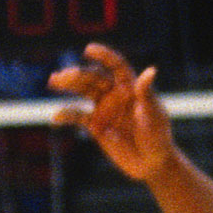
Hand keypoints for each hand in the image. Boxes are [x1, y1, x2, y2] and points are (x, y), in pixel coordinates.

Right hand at [50, 44, 176, 181]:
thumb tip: (150, 71)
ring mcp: (104, 108)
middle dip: (78, 75)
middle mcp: (115, 93)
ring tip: (53, 81)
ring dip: (68, 85)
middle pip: (94, 77)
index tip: (88, 49)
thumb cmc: (158, 136)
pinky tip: (55, 117)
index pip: (116, 65)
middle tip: (64, 76)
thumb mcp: (154, 115)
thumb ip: (146, 94)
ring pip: (83, 91)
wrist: (151, 163)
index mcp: (131, 87)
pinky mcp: (95, 125)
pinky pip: (78, 116)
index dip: (103, 56)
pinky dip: (66, 115)